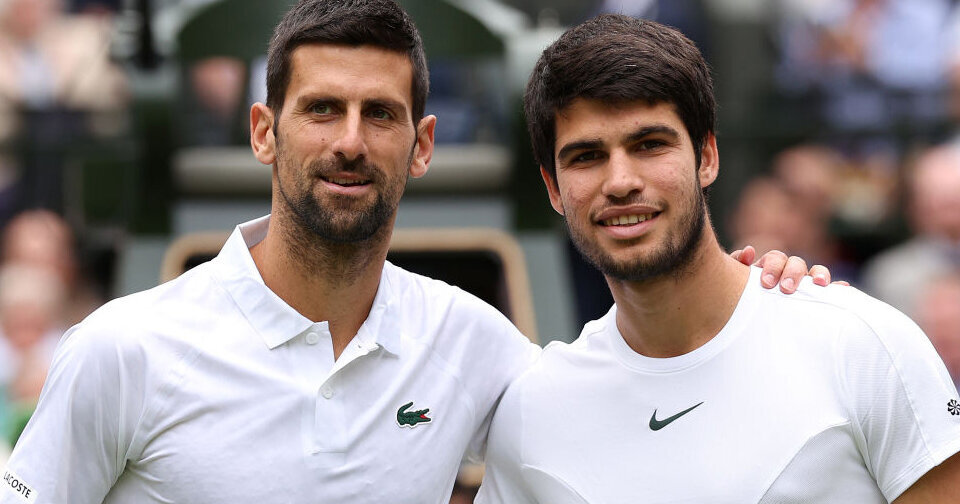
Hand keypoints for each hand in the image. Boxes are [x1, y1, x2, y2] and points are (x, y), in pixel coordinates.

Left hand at [731, 246, 847, 293]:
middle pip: (795, 264)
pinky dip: (838, 287)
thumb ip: (739, 264)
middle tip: (785, 289)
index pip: (775, 259)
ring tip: (820, 284)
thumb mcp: (737, 283)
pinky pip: (832, 290)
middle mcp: (789, 272)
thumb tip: (749, 251)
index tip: (766, 283)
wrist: (748, 320)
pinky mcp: (819, 297)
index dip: (772, 267)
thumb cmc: (743, 299)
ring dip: (819, 274)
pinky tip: (842, 288)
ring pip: (815, 272)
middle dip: (792, 274)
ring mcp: (805, 284)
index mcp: (770, 267)